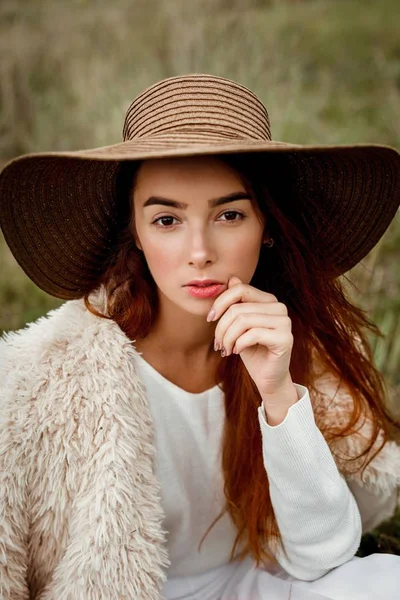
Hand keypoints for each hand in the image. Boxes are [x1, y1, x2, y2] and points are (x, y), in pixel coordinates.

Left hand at [208, 276, 295, 399]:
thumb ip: (237, 303)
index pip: (240, 289)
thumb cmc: (252, 351)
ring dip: (228, 338)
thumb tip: (232, 278)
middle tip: (218, 344)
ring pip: (243, 321)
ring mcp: (284, 322)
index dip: (220, 302)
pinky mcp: (285, 338)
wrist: (268, 378)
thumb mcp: (238, 326)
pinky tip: (236, 352)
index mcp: (268, 300)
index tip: (210, 318)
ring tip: (225, 349)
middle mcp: (279, 307)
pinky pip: (252, 334)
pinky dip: (238, 344)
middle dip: (221, 328)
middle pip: (238, 308)